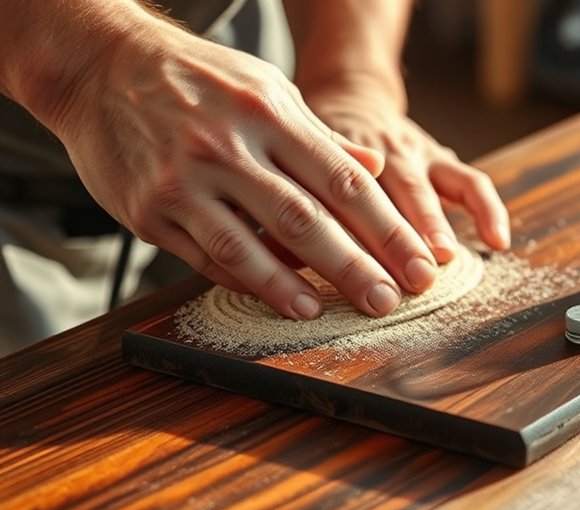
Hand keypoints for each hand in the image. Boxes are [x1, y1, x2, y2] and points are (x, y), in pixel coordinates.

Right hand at [49, 16, 441, 319]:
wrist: (100, 67)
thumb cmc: (199, 79)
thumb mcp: (268, 88)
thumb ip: (321, 135)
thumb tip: (376, 168)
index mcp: (270, 115)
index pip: (344, 182)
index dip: (387, 229)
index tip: (418, 265)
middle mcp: (228, 148)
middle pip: (305, 220)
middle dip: (355, 267)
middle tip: (389, 301)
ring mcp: (183, 182)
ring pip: (246, 246)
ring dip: (290, 286)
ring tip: (325, 310)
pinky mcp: (148, 211)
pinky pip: (203, 257)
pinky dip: (242, 280)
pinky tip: (274, 297)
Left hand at [301, 87, 510, 264]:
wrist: (351, 96)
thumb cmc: (314, 146)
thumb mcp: (289, 164)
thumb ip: (283, 205)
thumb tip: (265, 252)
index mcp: (335, 154)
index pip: (340, 194)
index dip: (344, 232)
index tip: (344, 269)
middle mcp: (377, 152)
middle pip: (385, 192)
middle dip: (397, 235)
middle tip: (402, 274)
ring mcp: (413, 153)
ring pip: (425, 186)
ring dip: (435, 222)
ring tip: (442, 257)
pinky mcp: (441, 159)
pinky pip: (471, 182)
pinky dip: (488, 211)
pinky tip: (498, 242)